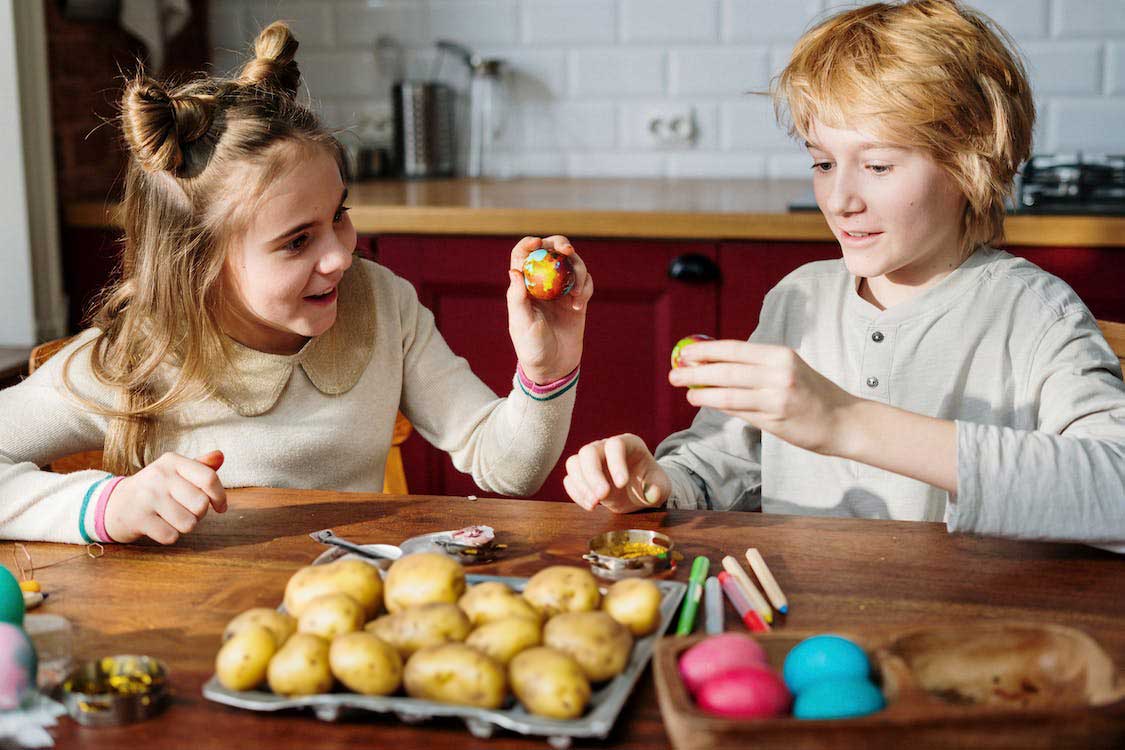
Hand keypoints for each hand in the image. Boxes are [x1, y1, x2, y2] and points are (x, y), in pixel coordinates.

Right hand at [104, 450, 226, 543]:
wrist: (114, 503)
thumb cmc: (154, 488)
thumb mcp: (175, 472)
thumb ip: (200, 466)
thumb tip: (220, 456)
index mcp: (172, 461)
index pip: (209, 478)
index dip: (220, 496)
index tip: (220, 507)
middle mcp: (159, 475)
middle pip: (201, 504)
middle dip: (199, 514)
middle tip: (185, 511)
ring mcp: (147, 497)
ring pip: (188, 523)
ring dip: (184, 526)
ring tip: (170, 517)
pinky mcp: (138, 518)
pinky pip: (171, 536)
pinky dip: (168, 536)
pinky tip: (158, 526)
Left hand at [507, 235, 592, 383]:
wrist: (554, 367)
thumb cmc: (531, 347)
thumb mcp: (522, 323)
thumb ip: (518, 298)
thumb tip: (514, 271)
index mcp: (524, 286)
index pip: (524, 255)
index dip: (530, 243)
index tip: (539, 243)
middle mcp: (542, 284)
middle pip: (551, 252)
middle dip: (560, 245)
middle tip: (567, 251)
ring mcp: (561, 291)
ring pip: (571, 264)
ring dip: (578, 270)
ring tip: (578, 294)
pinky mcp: (577, 300)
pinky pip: (585, 282)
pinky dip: (586, 287)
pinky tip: (580, 305)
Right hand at [562, 433, 670, 512]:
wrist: (640, 491)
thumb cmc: (651, 484)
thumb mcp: (662, 487)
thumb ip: (658, 489)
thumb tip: (650, 493)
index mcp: (628, 444)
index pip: (615, 445)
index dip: (616, 463)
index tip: (622, 484)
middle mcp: (605, 447)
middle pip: (589, 452)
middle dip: (593, 475)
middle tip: (602, 497)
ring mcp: (591, 460)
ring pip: (574, 463)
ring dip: (581, 485)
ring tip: (595, 504)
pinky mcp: (582, 475)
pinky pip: (570, 480)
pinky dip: (576, 493)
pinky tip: (591, 506)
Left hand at [668, 339, 858, 455]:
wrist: (844, 421)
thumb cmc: (812, 395)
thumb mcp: (788, 371)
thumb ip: (755, 368)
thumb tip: (714, 367)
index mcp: (781, 355)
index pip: (735, 349)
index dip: (706, 350)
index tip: (685, 352)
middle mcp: (779, 372)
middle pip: (727, 369)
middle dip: (696, 371)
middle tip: (674, 372)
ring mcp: (778, 396)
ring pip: (729, 392)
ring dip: (702, 391)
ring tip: (684, 391)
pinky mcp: (776, 418)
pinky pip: (739, 410)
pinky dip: (718, 405)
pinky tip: (703, 402)